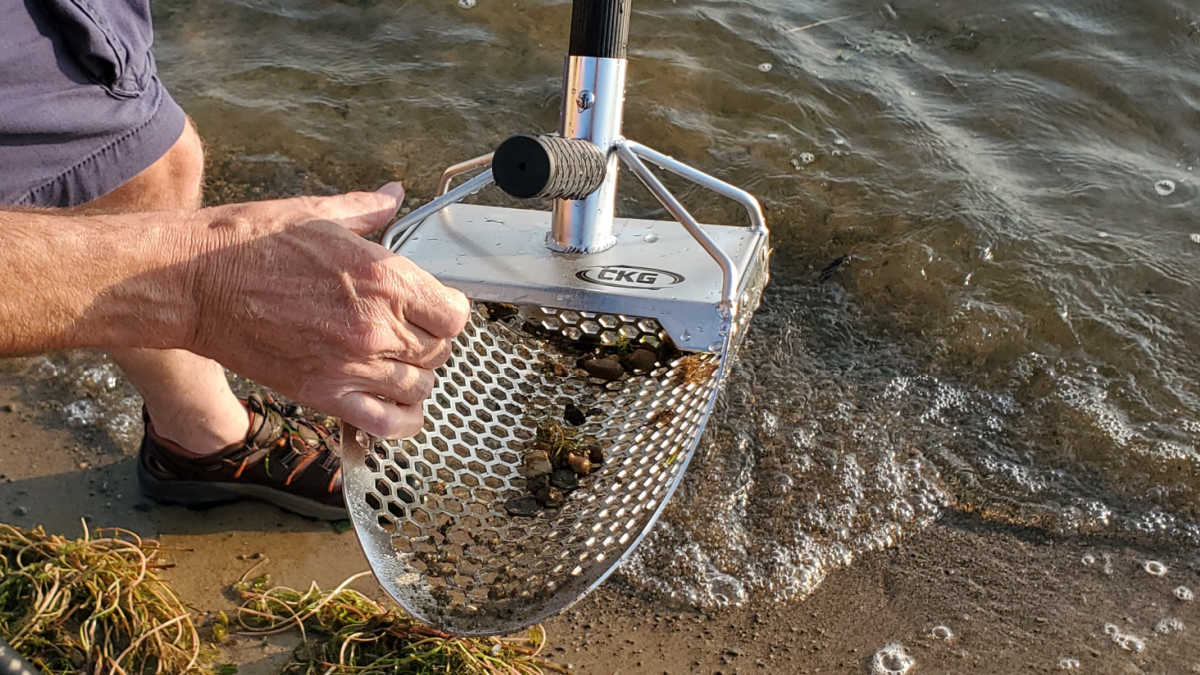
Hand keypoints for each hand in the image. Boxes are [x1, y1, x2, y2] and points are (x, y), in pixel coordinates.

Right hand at [186, 183, 469, 437]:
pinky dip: (401, 420)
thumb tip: (393, 194)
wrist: (193, 283)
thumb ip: (366, 211)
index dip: (448, 311)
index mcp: (384, 278)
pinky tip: (396, 405)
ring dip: (415, 377)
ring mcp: (353, 366)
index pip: (455, 314)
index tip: (432, 306)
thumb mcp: (315, 213)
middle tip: (406, 331)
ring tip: (395, 362)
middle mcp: (377, 326)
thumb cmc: (250, 243)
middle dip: (430, 341)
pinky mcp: (324, 395)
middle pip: (440, 351)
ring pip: (420, 388)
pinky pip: (387, 423)